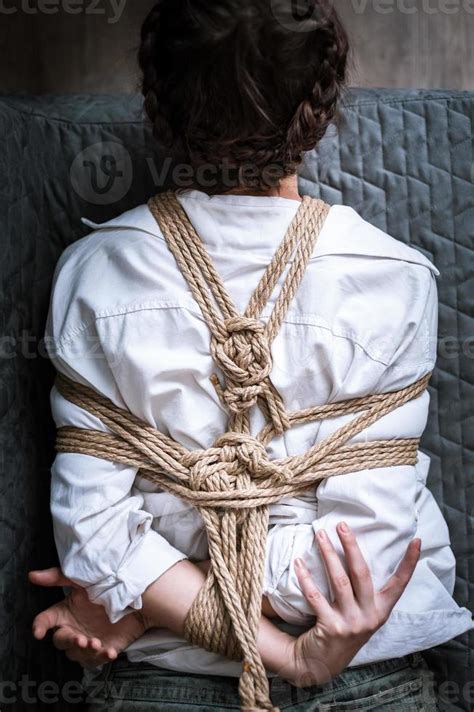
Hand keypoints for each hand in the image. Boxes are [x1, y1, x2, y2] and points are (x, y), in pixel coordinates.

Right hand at [29, 568, 147, 668]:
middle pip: (61, 640)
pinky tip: (110, 652)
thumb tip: (32, 575)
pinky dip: (103, 658)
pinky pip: (98, 660)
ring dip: (85, 651)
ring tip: (96, 643)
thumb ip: (59, 577)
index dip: (40, 626)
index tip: (39, 633)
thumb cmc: (106, 586)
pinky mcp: (102, 650)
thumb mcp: (83, 580)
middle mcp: (73, 629)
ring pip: (77, 654)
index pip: (46, 620)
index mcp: (65, 613)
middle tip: (81, 638)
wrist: (136, 598)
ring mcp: (87, 641)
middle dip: (69, 641)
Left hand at [284, 522, 420, 686]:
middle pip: (362, 574)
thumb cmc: (343, 628)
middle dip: (352, 546)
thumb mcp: (362, 613)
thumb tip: (357, 552)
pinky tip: (299, 562)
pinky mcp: (331, 628)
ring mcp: (351, 623)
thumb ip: (364, 591)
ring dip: (328, 554)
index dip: (409, 563)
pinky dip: (306, 578)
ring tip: (321, 535)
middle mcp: (369, 617)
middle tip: (342, 525)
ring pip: (339, 581)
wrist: (320, 664)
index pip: (399, 584)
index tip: (416, 541)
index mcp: (380, 611)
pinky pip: (316, 597)